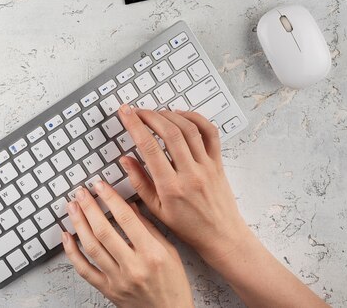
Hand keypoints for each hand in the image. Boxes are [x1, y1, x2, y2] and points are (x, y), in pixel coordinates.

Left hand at [61, 181, 193, 307]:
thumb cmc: (173, 282)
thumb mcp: (169, 251)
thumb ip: (149, 227)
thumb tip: (129, 205)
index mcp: (152, 253)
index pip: (126, 219)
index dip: (110, 198)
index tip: (99, 185)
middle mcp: (134, 266)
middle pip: (104, 231)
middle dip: (89, 207)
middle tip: (80, 192)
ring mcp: (118, 279)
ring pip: (91, 247)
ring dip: (78, 224)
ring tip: (72, 207)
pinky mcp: (108, 290)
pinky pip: (84, 270)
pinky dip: (72, 252)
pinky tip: (67, 236)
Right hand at [117, 104, 249, 263]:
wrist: (221, 236)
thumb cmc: (188, 227)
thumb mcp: (156, 210)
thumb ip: (139, 182)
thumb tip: (125, 159)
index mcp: (171, 187)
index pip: (149, 148)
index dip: (135, 125)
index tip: (125, 113)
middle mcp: (190, 173)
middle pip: (170, 132)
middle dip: (150, 116)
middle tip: (137, 110)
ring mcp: (207, 166)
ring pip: (189, 129)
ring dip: (169, 115)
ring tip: (155, 113)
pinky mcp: (218, 162)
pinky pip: (210, 133)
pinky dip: (196, 118)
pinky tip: (181, 116)